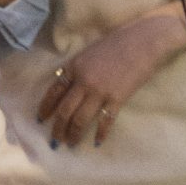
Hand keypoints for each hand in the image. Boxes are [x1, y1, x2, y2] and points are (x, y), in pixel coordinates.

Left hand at [37, 11, 181, 148]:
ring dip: (73, 134)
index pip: (54, 92)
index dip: (46, 108)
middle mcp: (83, 81)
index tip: (41, 119)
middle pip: (64, 110)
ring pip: (80, 119)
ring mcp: (99, 91)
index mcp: (74, 67)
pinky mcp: (117, 99)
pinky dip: (100, 133)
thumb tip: (67, 85)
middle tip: (54, 141)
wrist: (144, 40)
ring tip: (70, 144)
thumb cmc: (118, 42)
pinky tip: (97, 142)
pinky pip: (105, 121)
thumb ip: (77, 68)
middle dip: (57, 128)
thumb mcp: (90, 51)